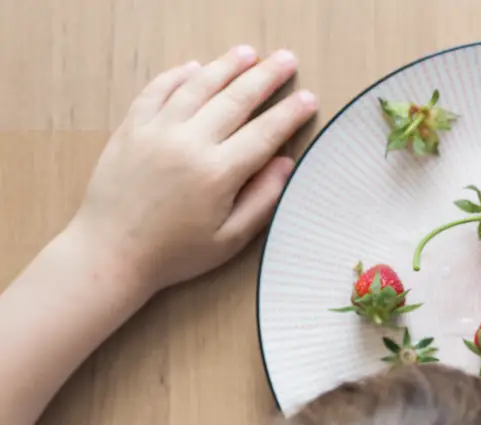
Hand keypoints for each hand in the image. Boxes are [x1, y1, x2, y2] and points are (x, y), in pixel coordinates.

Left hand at [68, 45, 316, 293]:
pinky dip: (177, 75)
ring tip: (247, 53)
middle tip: (286, 60)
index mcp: (218, 173)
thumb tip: (286, 164)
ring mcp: (156, 132)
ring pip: (198, 86)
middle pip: (236, 99)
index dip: (290, 114)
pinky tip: (195, 67)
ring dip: (226, 66)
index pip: (265, 133)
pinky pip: (157, 91)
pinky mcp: (131, 129)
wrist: (110, 253)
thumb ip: (262, 200)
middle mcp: (189, 144)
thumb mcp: (229, 239)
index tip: (309, 98)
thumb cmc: (175, 254)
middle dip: (266, 77)